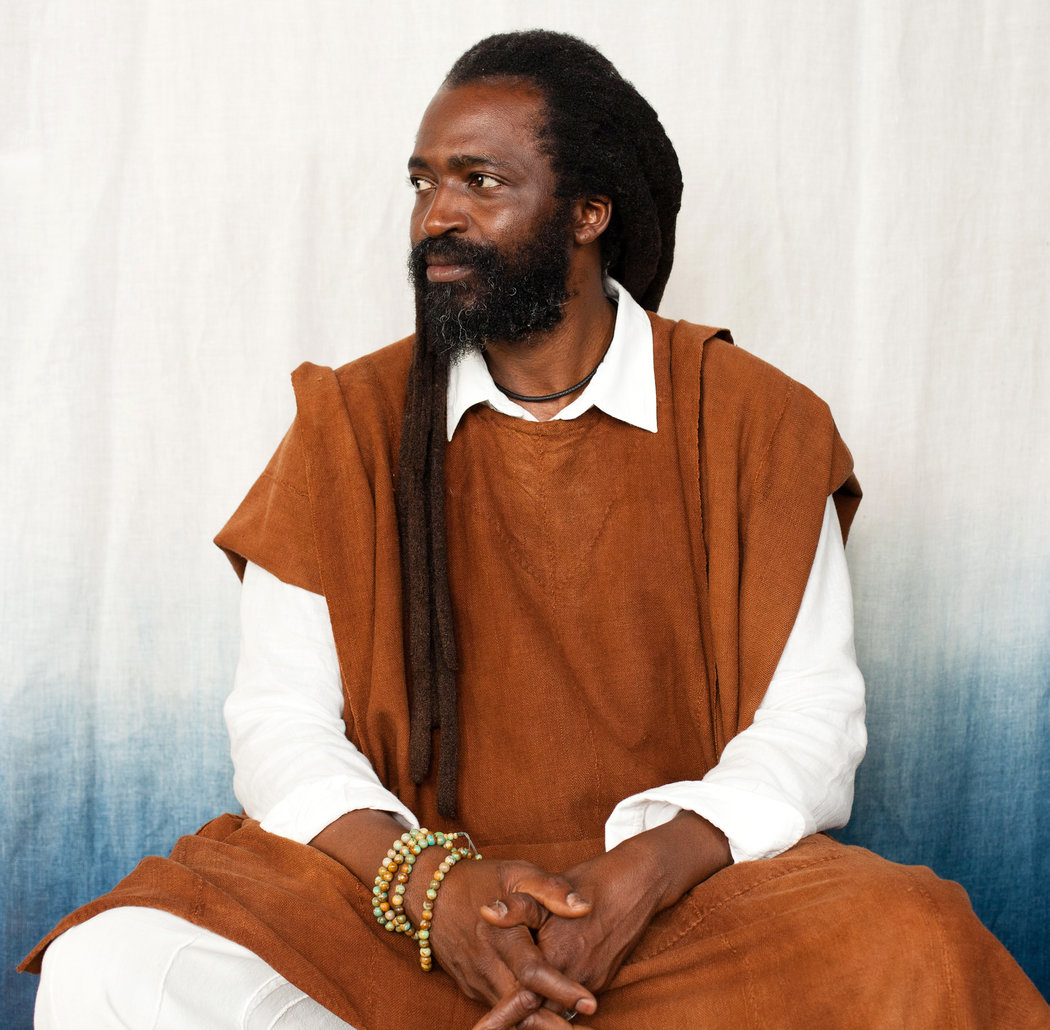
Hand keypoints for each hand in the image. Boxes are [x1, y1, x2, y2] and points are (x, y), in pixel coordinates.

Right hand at [408, 854, 596, 1028]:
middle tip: (586, 1026)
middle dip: (552, 1022)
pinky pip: (498, 1004)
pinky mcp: (470, 986)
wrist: (431, 891)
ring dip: (538, 1022)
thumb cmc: (480, 879)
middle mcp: (486, 963)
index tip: (590, 1002)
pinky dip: (519, 1014)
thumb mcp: (517, 873)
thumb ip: (551, 890)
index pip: (534, 971)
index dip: (562, 989)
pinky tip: (542, 1016)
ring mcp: (476, 978)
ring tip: (570, 1028)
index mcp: (501, 934)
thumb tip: (584, 907)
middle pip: (521, 1005)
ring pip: (509, 1011)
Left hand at [475, 812, 732, 1027]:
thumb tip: (485, 913)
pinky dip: (556, 1001)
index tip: (482, 1029)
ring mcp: (592, 980)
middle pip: (541, 1011)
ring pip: (558, 1007)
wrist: (636, 884)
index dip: (501, 1015)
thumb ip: (516, 908)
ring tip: (508, 1015)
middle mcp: (576, 976)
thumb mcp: (546, 888)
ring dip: (537, 1013)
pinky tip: (541, 998)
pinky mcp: (602, 978)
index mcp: (556, 955)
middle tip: (488, 1028)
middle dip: (515, 1018)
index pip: (523, 999)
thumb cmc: (589, 882)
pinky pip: (574, 999)